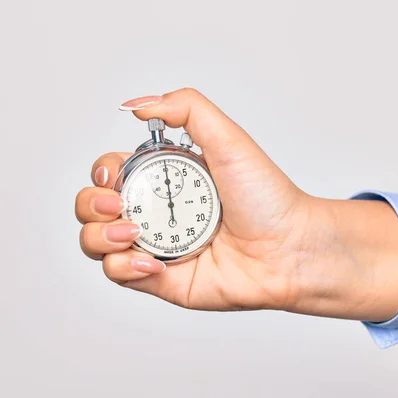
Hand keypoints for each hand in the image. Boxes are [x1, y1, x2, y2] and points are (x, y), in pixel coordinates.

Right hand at [75, 88, 397, 321]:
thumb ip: (186, 109)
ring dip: (100, 236)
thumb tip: (136, 105)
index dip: (103, 172)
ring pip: (97, 243)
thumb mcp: (229, 138)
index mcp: (169, 178)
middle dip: (91, 204)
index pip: (113, 172)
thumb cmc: (268, 198)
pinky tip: (152, 261)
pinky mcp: (163, 279)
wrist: (292, 247)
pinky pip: (121, 275)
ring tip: (133, 232)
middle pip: (95, 207)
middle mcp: (159, 212)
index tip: (114, 174)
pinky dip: (124, 266)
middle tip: (119, 204)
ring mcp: (160, 246)